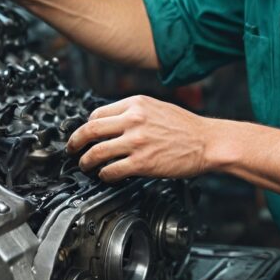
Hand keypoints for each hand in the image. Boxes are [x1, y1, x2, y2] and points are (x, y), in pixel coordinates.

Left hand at [66, 95, 213, 181]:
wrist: (208, 142)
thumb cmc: (186, 127)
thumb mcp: (156, 107)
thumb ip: (132, 112)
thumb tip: (109, 123)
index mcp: (136, 104)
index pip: (97, 114)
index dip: (87, 126)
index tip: (84, 134)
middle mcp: (133, 120)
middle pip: (90, 130)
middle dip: (75, 142)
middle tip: (71, 149)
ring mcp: (137, 142)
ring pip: (96, 152)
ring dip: (86, 161)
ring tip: (85, 165)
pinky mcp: (142, 163)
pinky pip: (111, 170)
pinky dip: (103, 174)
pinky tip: (105, 175)